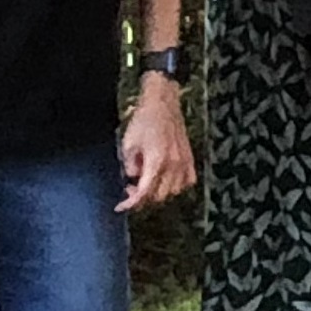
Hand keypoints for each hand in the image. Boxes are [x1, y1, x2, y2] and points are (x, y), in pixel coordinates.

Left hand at [116, 78, 196, 210]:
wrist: (163, 103)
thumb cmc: (144, 120)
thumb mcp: (128, 143)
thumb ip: (129, 165)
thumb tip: (132, 178)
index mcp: (156, 161)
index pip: (144, 192)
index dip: (131, 203)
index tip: (121, 207)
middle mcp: (173, 165)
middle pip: (159, 196)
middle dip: (142, 198)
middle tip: (130, 188)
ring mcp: (184, 162)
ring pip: (174, 191)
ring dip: (158, 192)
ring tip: (147, 182)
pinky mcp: (189, 157)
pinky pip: (187, 181)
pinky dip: (176, 186)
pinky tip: (166, 180)